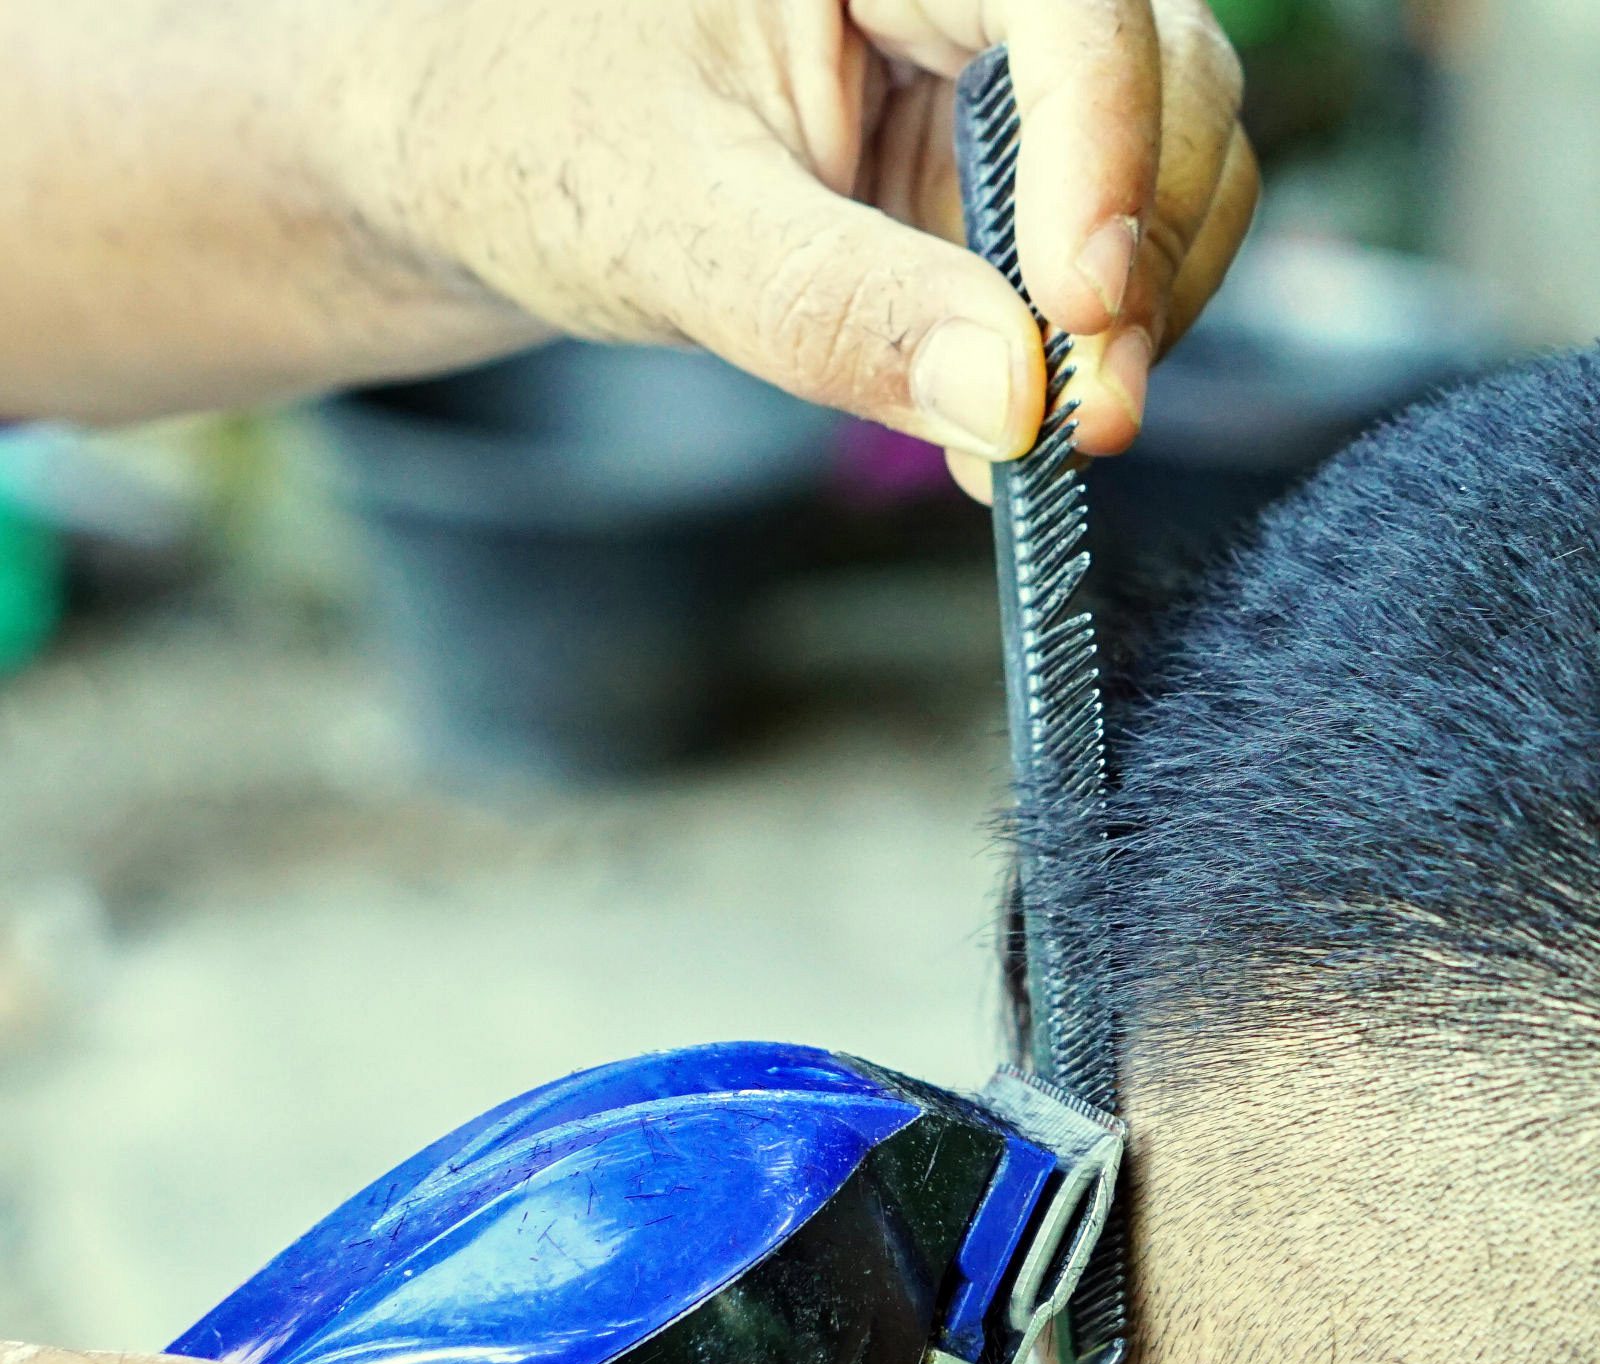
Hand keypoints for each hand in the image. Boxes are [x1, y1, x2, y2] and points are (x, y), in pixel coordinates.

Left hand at [322, 0, 1257, 487]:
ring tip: (1041, 439)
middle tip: (1083, 419)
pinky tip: (1013, 431)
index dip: (1111, 152)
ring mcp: (982, 75)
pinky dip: (1077, 348)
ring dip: (1130, 312)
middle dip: (1141, 253)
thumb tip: (1012, 402)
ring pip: (1160, 164)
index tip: (1081, 322)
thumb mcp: (666, 225)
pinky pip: (1085, 251)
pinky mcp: (979, 172)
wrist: (476, 161)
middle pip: (1163, 73)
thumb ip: (833, 308)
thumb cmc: (530, 137)